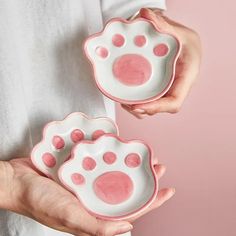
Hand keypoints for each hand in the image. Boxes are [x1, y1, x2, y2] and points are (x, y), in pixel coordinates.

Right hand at [0, 158, 173, 235]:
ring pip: (115, 174)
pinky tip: (119, 147)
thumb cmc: (40, 201)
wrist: (17, 181)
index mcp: (95, 213)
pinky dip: (110, 156)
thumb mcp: (69, 216)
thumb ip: (96, 226)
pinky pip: (99, 162)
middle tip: (159, 166)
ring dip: (130, 165)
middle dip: (145, 180)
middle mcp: (94, 199)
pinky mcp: (79, 169)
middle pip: (126, 189)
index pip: (131, 210)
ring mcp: (87, 183)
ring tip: (142, 155)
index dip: (152, 201)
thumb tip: (127, 227)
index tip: (169, 190)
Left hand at [122, 8, 200, 118]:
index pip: (174, 101)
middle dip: (143, 109)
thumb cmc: (187, 42)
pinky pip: (150, 100)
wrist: (186, 47)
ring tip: (123, 102)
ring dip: (138, 109)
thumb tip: (145, 14)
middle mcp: (176, 88)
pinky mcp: (159, 90)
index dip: (157, 107)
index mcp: (186, 79)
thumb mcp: (180, 32)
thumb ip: (163, 26)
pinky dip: (138, 103)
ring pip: (154, 107)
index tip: (138, 106)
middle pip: (161, 108)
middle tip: (125, 104)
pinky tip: (126, 98)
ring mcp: (167, 91)